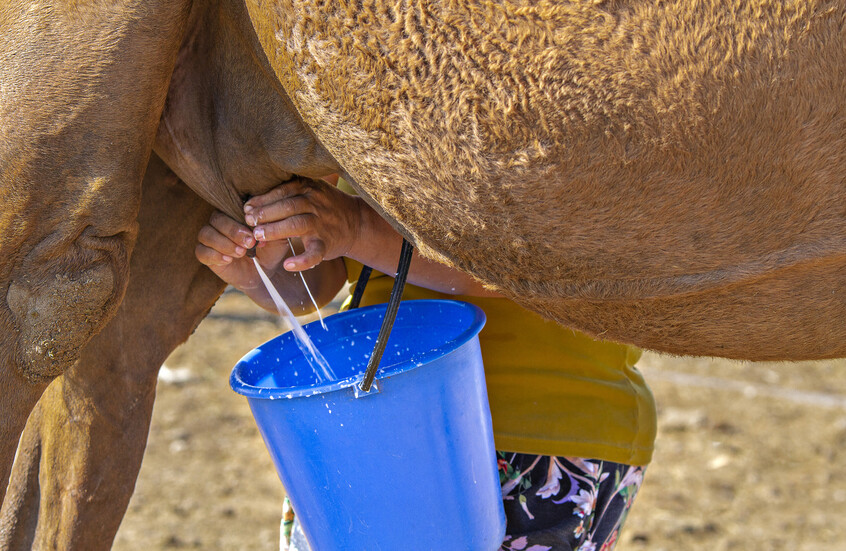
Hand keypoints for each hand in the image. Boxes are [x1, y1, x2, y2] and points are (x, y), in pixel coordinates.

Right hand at [195, 211, 290, 292]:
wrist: (264, 274)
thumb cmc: (270, 251)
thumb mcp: (276, 239)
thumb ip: (272, 227)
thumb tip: (261, 219)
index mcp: (236, 213)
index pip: (231, 207)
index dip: (241, 218)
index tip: (254, 230)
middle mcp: (221, 222)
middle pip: (217, 219)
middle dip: (233, 231)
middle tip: (249, 243)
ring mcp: (211, 238)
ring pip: (206, 234)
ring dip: (223, 243)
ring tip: (241, 253)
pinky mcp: (206, 254)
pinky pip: (201, 251)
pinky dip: (213, 255)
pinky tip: (228, 260)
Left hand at [244, 177, 362, 271]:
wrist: (357, 223)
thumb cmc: (324, 206)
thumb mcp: (310, 190)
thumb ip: (285, 194)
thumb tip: (251, 205)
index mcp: (309, 188)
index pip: (282, 191)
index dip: (262, 199)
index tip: (246, 208)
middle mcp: (316, 203)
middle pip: (287, 206)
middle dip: (265, 214)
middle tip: (248, 222)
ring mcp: (322, 224)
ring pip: (297, 225)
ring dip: (276, 230)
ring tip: (258, 236)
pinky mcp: (327, 243)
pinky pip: (314, 253)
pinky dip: (302, 261)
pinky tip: (288, 265)